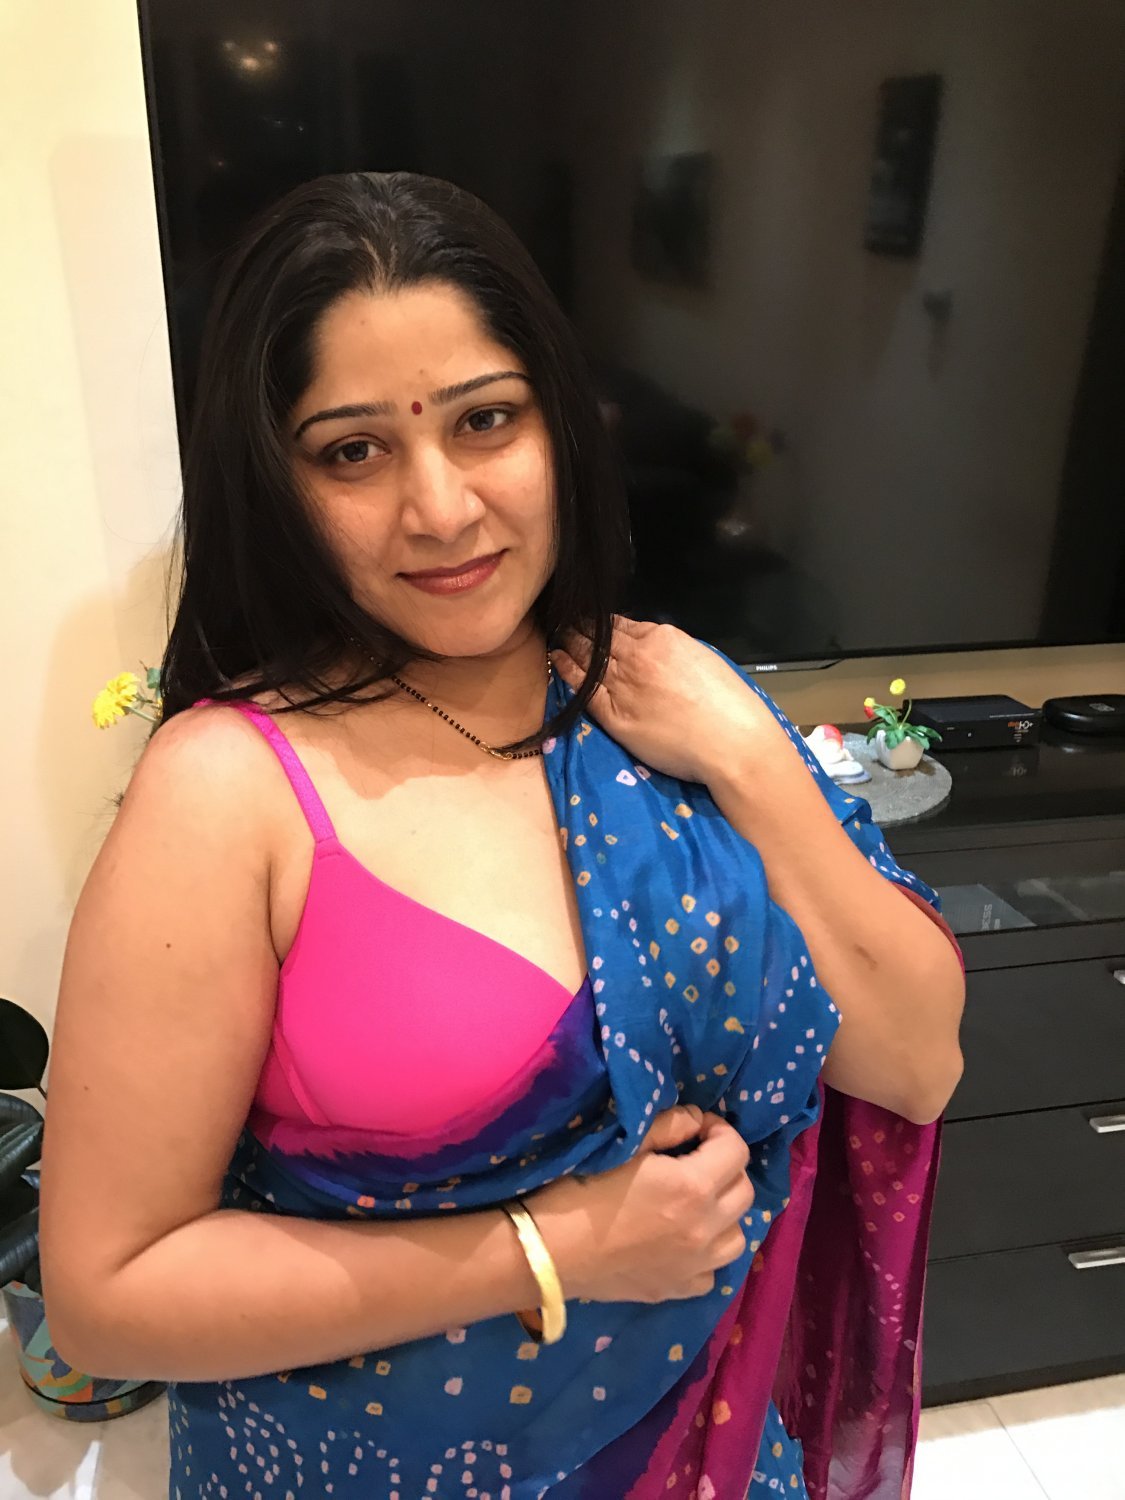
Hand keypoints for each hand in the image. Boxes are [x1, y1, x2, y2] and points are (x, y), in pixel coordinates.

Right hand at [531, 1106, 754, 1304]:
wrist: (547, 1251)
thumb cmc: (580, 1189)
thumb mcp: (625, 1145)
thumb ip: (669, 1126)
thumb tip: (695, 1120)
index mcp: (694, 1188)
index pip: (737, 1150)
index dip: (720, 1130)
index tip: (696, 1128)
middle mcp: (705, 1230)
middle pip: (744, 1192)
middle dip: (726, 1168)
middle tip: (697, 1159)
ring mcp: (694, 1266)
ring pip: (737, 1237)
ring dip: (724, 1215)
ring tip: (696, 1204)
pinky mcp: (675, 1290)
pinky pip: (711, 1273)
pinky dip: (705, 1255)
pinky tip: (680, 1242)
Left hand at [550, 617, 780, 784]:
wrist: (731, 741)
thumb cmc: (728, 703)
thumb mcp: (701, 657)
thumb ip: (672, 649)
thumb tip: (654, 648)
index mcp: (662, 638)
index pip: (621, 624)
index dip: (602, 622)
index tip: (591, 619)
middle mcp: (637, 656)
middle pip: (599, 637)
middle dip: (580, 626)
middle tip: (563, 619)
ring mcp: (622, 685)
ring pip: (587, 658)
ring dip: (570, 643)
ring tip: (557, 634)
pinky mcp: (614, 715)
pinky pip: (584, 688)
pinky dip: (568, 670)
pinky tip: (559, 659)